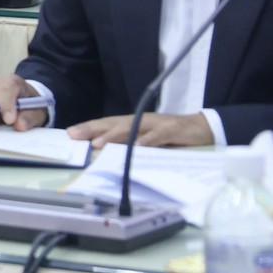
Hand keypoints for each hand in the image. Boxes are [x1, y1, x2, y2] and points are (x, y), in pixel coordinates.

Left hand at [67, 112, 214, 146]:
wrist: (203, 127)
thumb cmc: (172, 134)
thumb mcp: (149, 138)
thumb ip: (132, 143)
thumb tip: (110, 153)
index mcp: (135, 122)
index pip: (108, 123)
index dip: (89, 127)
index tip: (70, 133)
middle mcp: (141, 120)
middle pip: (114, 123)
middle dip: (93, 129)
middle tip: (75, 135)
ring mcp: (156, 124)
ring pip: (132, 128)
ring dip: (114, 136)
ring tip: (98, 144)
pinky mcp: (172, 130)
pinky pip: (158, 136)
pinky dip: (147, 141)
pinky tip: (136, 147)